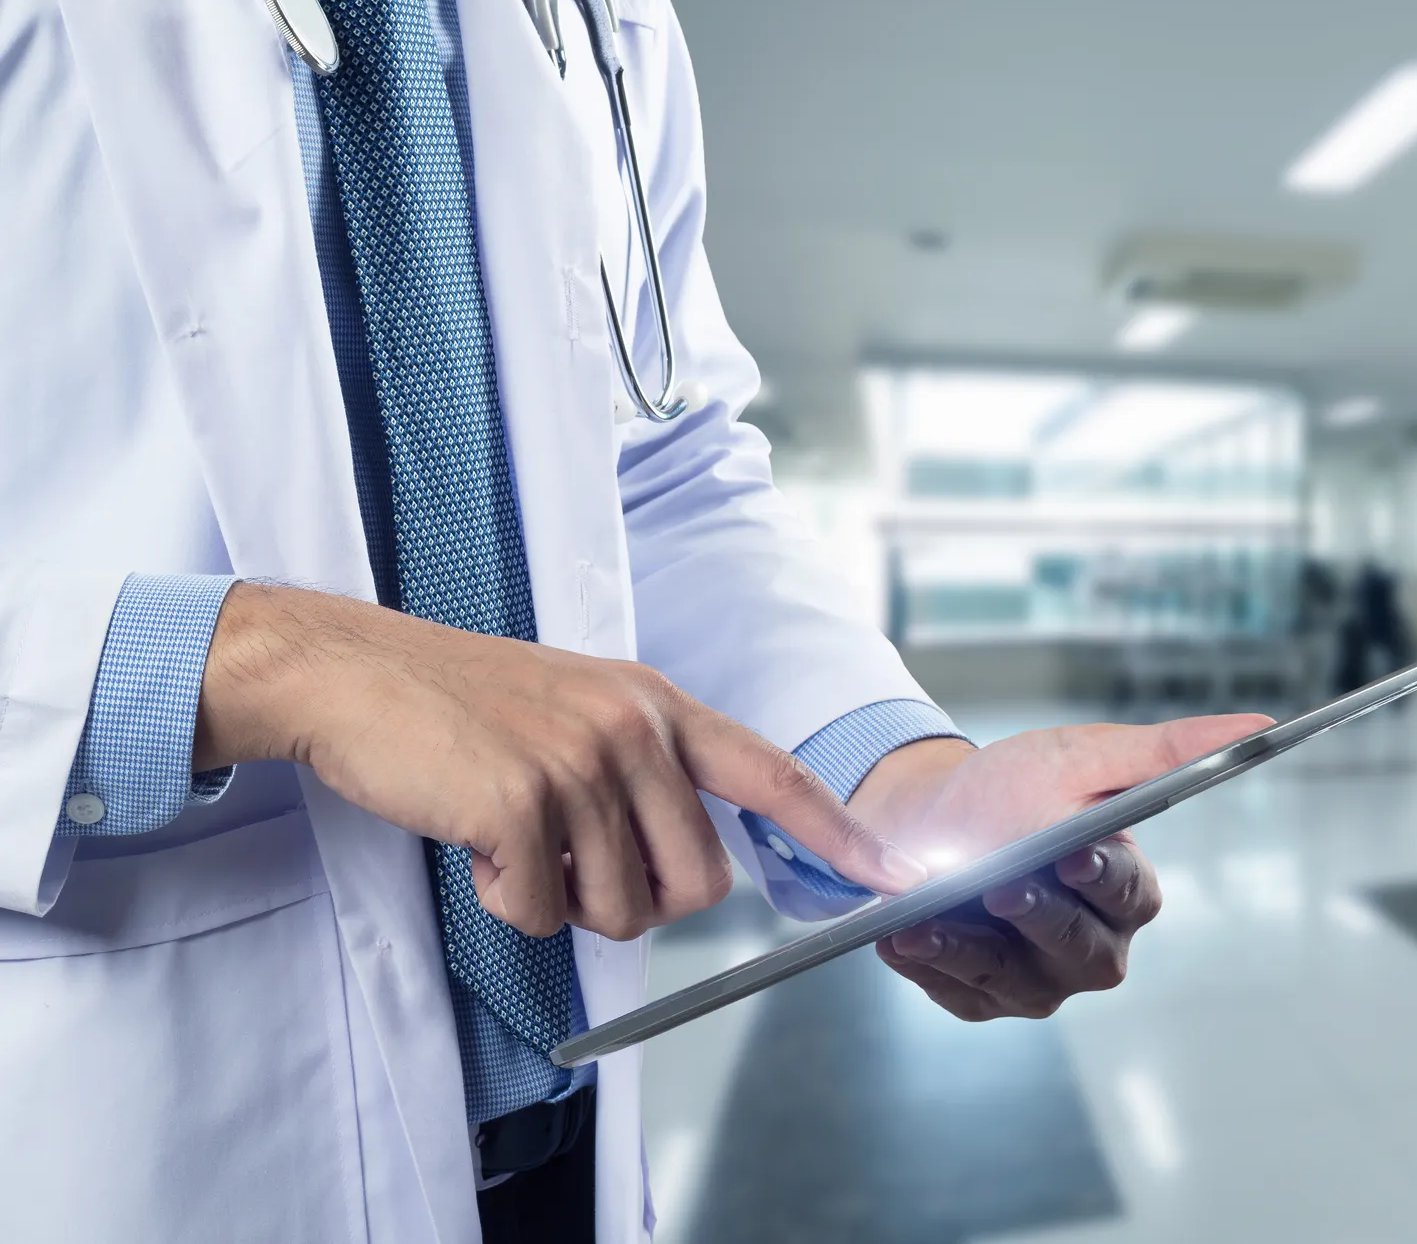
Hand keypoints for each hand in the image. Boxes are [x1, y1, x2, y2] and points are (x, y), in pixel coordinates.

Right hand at [194, 584, 925, 941]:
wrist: (356, 674)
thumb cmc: (464, 702)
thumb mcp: (579, 707)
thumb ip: (644, 770)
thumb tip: (680, 872)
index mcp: (657, 704)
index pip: (772, 773)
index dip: (835, 831)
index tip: (889, 872)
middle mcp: (634, 729)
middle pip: (698, 882)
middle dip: (638, 900)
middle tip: (572, 863)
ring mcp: (579, 763)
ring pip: (618, 910)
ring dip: (561, 901)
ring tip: (514, 837)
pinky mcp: (519, 802)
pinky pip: (542, 914)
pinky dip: (505, 902)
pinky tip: (476, 842)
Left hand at [852, 714, 1272, 1019]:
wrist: (927, 818)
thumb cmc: (1015, 788)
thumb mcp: (1083, 756)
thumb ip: (1167, 748)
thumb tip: (1259, 722)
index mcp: (1127, 891)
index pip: (1128, 891)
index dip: (1103, 875)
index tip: (1074, 851)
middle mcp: (1092, 948)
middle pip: (1078, 949)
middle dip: (1037, 916)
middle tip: (998, 886)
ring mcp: (1037, 982)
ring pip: (1012, 980)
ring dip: (965, 947)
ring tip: (921, 918)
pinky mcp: (982, 999)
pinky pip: (958, 993)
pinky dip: (928, 964)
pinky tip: (900, 937)